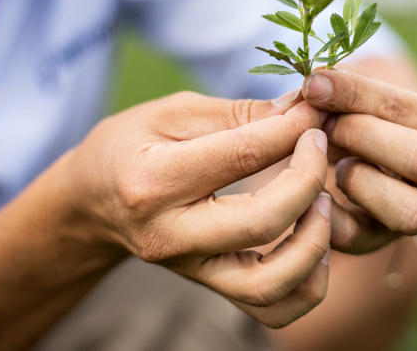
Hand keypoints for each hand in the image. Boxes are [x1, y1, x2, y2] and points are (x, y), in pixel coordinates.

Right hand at [65, 91, 331, 327]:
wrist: (93, 200)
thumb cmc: (131, 145)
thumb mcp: (174, 112)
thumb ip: (240, 113)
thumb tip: (304, 108)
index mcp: (152, 180)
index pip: (241, 155)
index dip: (291, 128)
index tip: (315, 108)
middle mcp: (169, 235)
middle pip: (262, 221)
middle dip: (308, 177)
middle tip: (321, 143)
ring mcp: (189, 269)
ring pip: (270, 284)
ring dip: (315, 240)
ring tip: (323, 199)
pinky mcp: (208, 286)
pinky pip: (271, 309)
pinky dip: (308, 282)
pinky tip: (316, 240)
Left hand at [301, 66, 416, 253]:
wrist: (346, 154)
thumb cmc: (353, 115)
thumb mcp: (353, 94)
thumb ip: (340, 85)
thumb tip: (316, 82)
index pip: (404, 109)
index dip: (354, 94)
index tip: (314, 84)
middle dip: (361, 136)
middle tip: (322, 125)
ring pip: (410, 211)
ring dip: (358, 181)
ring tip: (330, 162)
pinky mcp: (380, 240)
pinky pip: (356, 238)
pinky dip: (326, 214)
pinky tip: (309, 189)